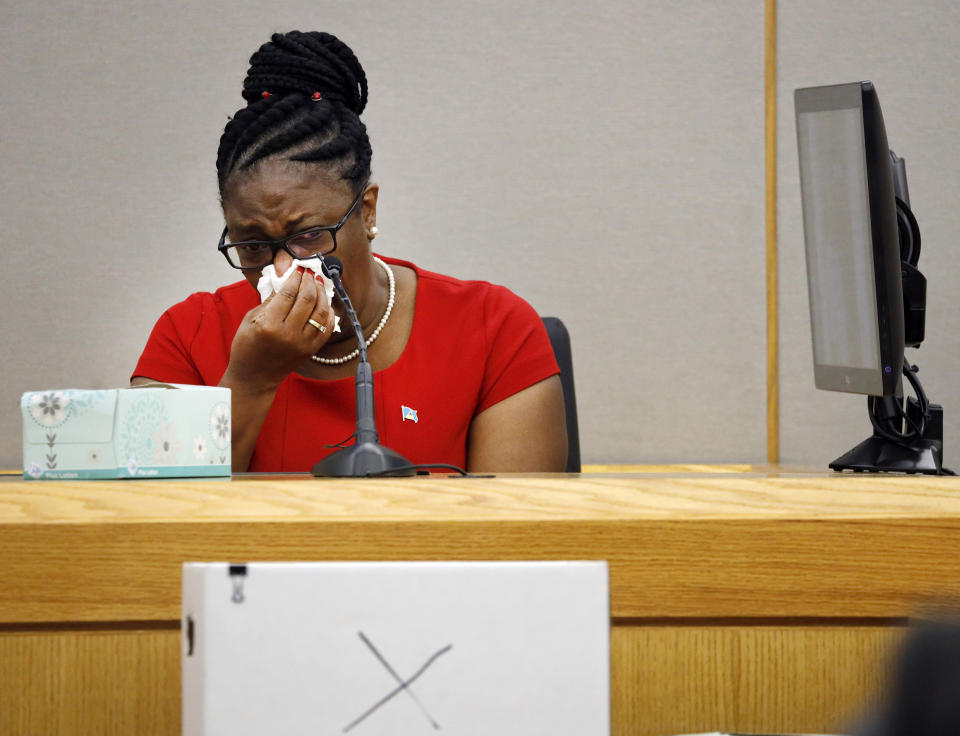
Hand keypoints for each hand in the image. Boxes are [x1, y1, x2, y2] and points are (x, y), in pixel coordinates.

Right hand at [224, 266, 335, 390]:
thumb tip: (286, 280)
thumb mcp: (250, 319)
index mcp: (269, 325)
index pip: (288, 294)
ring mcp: (303, 343)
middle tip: (309, 273)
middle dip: (310, 282)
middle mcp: (289, 334)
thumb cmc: (247, 346)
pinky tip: (324, 302)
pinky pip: (327, 327)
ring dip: (322, 294)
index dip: (295, 278)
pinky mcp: (311, 350)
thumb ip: (269, 299)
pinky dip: (328, 312)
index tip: (298, 268)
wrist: (255, 377)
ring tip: (318, 284)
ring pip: (321, 311)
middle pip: (308, 300)